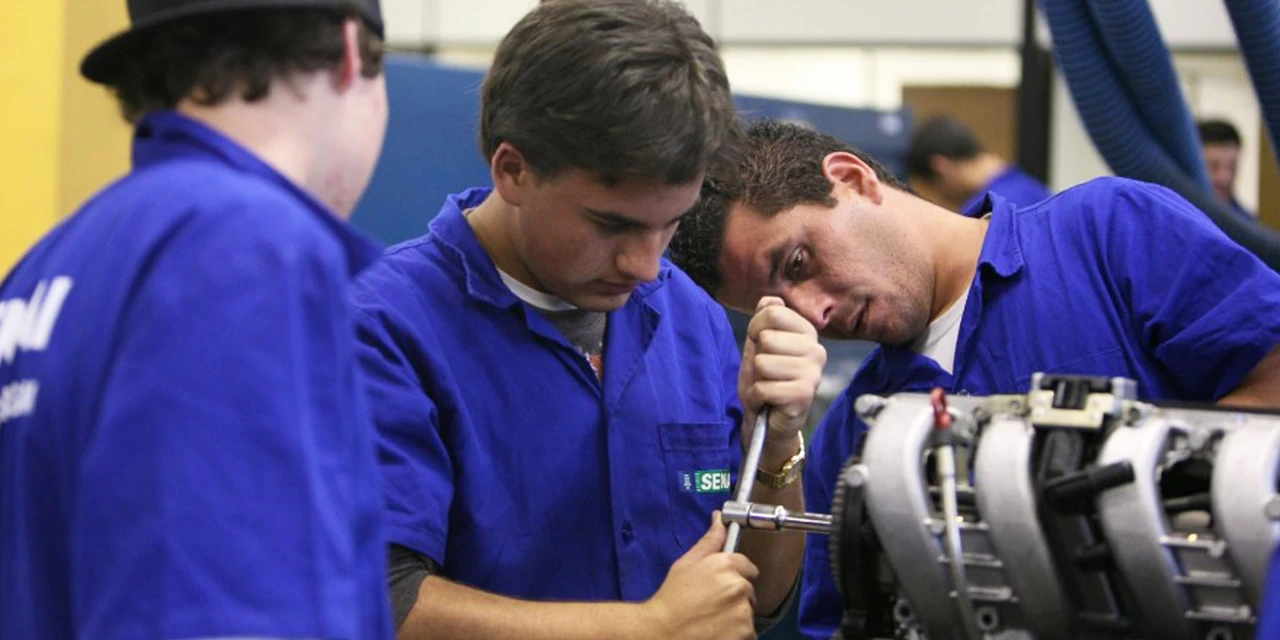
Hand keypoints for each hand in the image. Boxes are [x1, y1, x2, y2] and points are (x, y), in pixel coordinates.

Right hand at [643, 513, 758, 639]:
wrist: (663, 631)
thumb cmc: (672, 598)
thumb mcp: (686, 564)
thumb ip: (709, 541)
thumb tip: (719, 518)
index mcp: (725, 565)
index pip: (748, 567)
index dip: (736, 576)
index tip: (723, 586)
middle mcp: (738, 586)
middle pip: (748, 591)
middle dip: (736, 597)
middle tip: (713, 605)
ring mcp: (743, 611)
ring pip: (748, 612)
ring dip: (737, 617)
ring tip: (714, 620)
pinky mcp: (745, 633)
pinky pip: (749, 633)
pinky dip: (738, 634)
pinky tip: (719, 632)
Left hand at [739, 296, 825, 462]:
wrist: (767, 421)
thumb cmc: (765, 380)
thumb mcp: (759, 344)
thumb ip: (764, 319)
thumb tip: (771, 300)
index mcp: (807, 333)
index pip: (772, 312)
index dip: (756, 329)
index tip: (761, 347)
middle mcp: (816, 350)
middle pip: (767, 337)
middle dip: (757, 357)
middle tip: (766, 373)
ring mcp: (813, 372)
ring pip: (763, 362)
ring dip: (757, 379)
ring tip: (768, 387)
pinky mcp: (804, 394)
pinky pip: (764, 387)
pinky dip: (758, 397)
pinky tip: (768, 401)